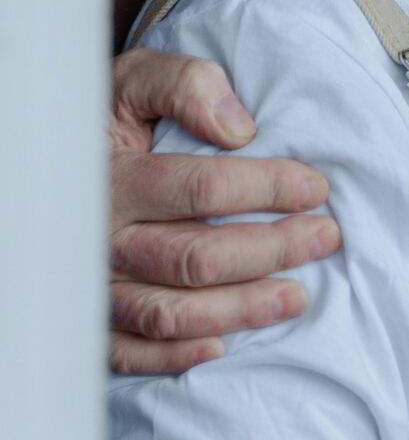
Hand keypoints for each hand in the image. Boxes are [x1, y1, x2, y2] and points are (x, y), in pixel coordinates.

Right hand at [109, 49, 340, 373]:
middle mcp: (102, 238)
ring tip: (297, 297)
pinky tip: (220, 347)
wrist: (51, 156)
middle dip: (271, 249)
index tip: (316, 188)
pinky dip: (172, 357)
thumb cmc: (112, 120)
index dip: (267, 188)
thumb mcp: (137, 81)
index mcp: (116, 178)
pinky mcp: (92, 318)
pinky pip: (126, 353)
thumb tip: (239, 128)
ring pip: (169, 312)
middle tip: (326, 237)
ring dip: (239, 309)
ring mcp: (95, 284)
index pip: (201, 188)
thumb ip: (186, 86)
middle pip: (195, 256)